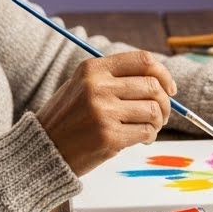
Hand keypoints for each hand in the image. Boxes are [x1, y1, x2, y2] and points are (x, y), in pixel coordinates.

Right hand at [36, 51, 176, 175]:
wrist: (42, 150)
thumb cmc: (67, 119)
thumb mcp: (82, 86)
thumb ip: (115, 79)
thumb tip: (160, 82)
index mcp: (92, 69)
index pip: (142, 61)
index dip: (163, 74)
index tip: (170, 88)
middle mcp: (98, 87)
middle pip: (152, 87)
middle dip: (165, 103)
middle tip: (162, 115)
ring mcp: (103, 112)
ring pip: (153, 110)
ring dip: (158, 121)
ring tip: (150, 128)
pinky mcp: (109, 137)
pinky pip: (146, 132)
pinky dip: (149, 136)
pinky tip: (141, 139)